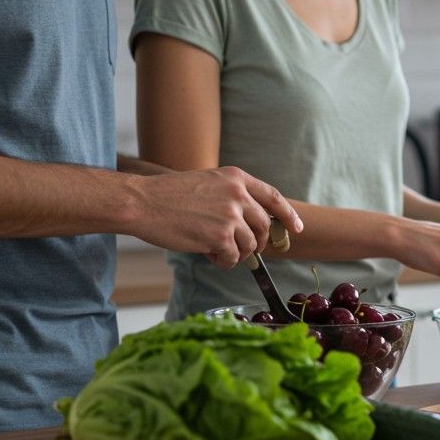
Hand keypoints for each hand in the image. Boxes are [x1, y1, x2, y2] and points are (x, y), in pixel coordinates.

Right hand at [125, 167, 302, 268]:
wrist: (142, 202)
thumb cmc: (168, 195)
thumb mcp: (208, 182)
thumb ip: (232, 196)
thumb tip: (251, 222)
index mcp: (236, 178)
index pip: (274, 197)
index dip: (288, 215)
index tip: (297, 229)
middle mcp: (238, 194)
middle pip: (264, 226)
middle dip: (258, 243)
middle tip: (242, 251)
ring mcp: (231, 215)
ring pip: (250, 245)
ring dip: (237, 254)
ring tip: (216, 251)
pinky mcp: (220, 236)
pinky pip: (233, 258)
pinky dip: (223, 262)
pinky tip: (208, 255)